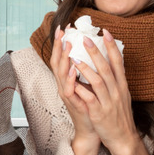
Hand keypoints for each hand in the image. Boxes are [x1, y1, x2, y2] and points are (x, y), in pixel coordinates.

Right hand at [50, 25, 100, 154]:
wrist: (93, 128)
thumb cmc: (92, 104)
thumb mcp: (90, 83)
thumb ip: (89, 68)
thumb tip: (96, 50)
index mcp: (69, 78)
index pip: (63, 56)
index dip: (62, 42)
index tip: (65, 26)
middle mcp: (65, 84)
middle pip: (57, 61)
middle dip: (58, 45)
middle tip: (61, 30)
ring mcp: (67, 94)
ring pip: (60, 73)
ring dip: (63, 58)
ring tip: (67, 43)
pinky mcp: (73, 104)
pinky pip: (69, 90)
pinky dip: (70, 79)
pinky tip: (72, 69)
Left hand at [72, 29, 150, 154]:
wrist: (123, 139)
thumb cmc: (119, 115)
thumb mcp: (123, 94)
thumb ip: (117, 79)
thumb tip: (113, 61)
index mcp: (122, 85)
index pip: (118, 62)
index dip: (112, 46)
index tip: (106, 32)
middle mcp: (117, 91)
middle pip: (107, 68)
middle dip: (96, 52)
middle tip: (86, 38)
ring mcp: (108, 102)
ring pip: (98, 82)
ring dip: (86, 68)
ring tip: (74, 57)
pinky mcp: (99, 114)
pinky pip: (90, 99)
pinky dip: (82, 89)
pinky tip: (72, 81)